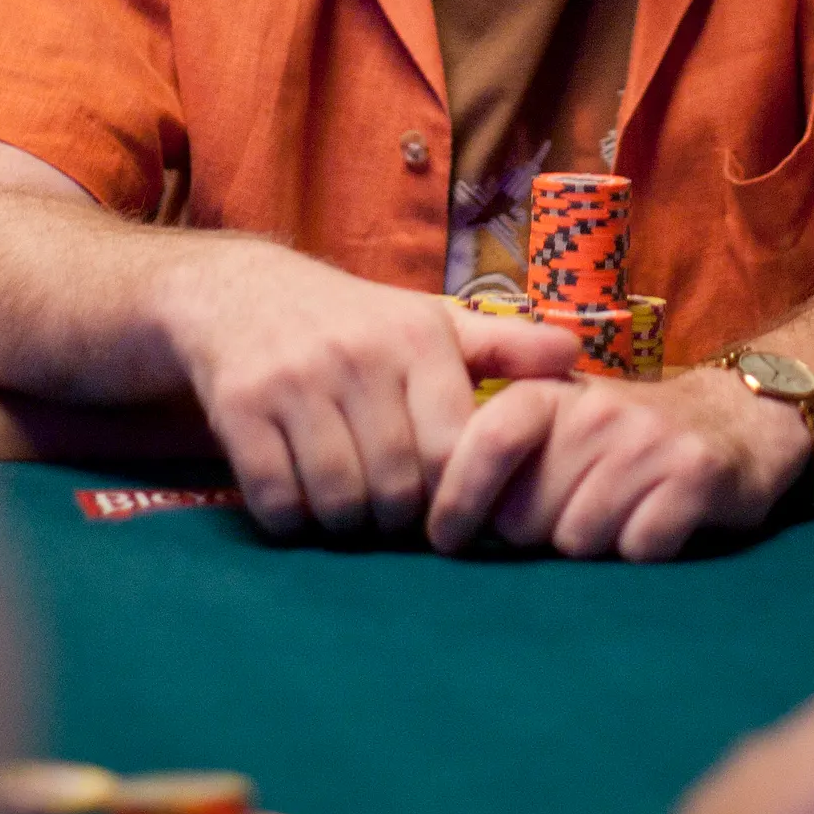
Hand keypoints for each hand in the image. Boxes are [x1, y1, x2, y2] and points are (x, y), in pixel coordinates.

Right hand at [155, 240, 578, 537]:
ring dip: (344, 523)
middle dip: (396, 517)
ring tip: (348, 505)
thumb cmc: (354, 322)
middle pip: (397, 487)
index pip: (454, 450)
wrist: (241, 290)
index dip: (454, 493)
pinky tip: (298, 498)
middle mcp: (358, 355)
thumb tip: (575, 355)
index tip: (444, 501)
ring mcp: (294, 380)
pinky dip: (291, 518)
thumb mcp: (428, 321)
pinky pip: (278, 499)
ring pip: (339, 501)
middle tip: (390, 511)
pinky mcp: (239, 407)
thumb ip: (501, 347)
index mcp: (416, 336)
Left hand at [426, 364, 811, 560]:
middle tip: (568, 515)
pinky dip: (642, 551)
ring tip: (618, 515)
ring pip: (579, 541)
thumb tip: (434, 520)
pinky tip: (657, 524)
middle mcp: (595, 410)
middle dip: (535, 535)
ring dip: (592, 546)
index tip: (446, 539)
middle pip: (527, 516)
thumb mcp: (559, 423)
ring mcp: (647, 441)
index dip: (457, 497)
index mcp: (548, 392)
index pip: (487, 440)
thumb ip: (502, 454)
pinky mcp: (695, 476)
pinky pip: (638, 550)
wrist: (739, 418)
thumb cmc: (624, 437)